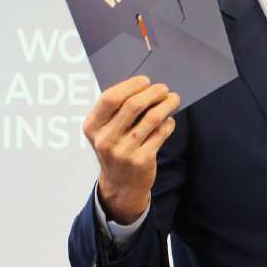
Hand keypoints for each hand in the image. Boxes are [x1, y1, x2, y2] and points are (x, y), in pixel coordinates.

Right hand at [83, 76, 180, 224]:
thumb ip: (117, 111)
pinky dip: (169, 123)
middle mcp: (105, 139)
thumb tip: (146, 86)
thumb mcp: (105, 131)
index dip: (131, 85)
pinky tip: (170, 120)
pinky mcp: (141, 160)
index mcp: (92, 126)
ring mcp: (123, 151)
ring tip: (173, 99)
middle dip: (153, 92)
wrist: (121, 185)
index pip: (110, 98)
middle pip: (133, 105)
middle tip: (164, 89)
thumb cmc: (116, 148)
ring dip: (166, 105)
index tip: (145, 81)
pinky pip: (161, 133)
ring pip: (151, 118)